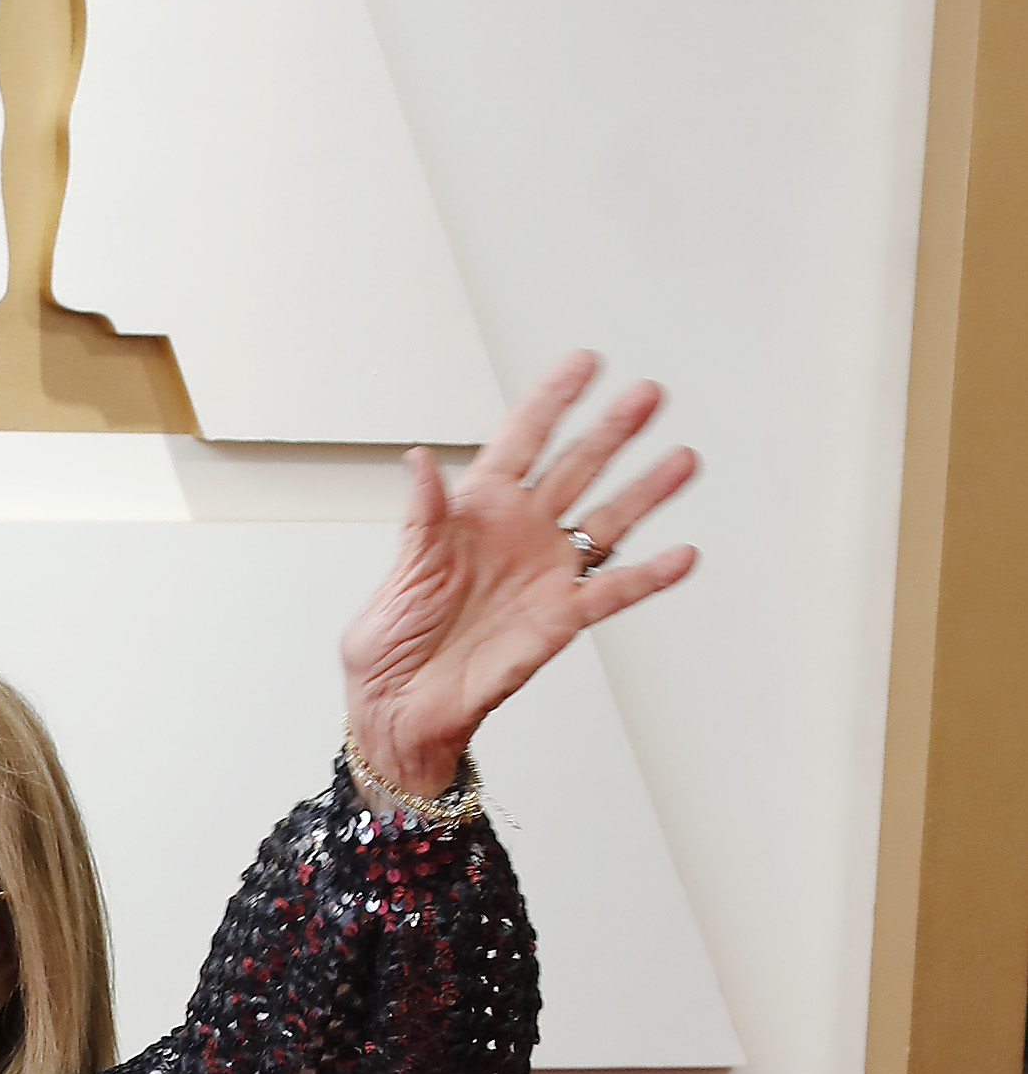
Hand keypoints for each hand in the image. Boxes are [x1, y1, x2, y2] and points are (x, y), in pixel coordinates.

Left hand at [340, 354, 699, 800]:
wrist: (401, 709)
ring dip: (646, 491)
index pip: (523, 439)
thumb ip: (422, 516)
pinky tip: (681, 556)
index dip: (553, 400)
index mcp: (476, 510)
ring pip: (607, 520)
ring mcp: (545, 572)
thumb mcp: (401, 572)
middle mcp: (520, 533)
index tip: (586, 364)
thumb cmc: (390, 644)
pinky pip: (612, 592)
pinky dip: (649, 576)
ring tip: (682, 461)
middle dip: (613, 430)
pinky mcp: (560, 619)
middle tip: (649, 396)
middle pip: (577, 467)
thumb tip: (420, 461)